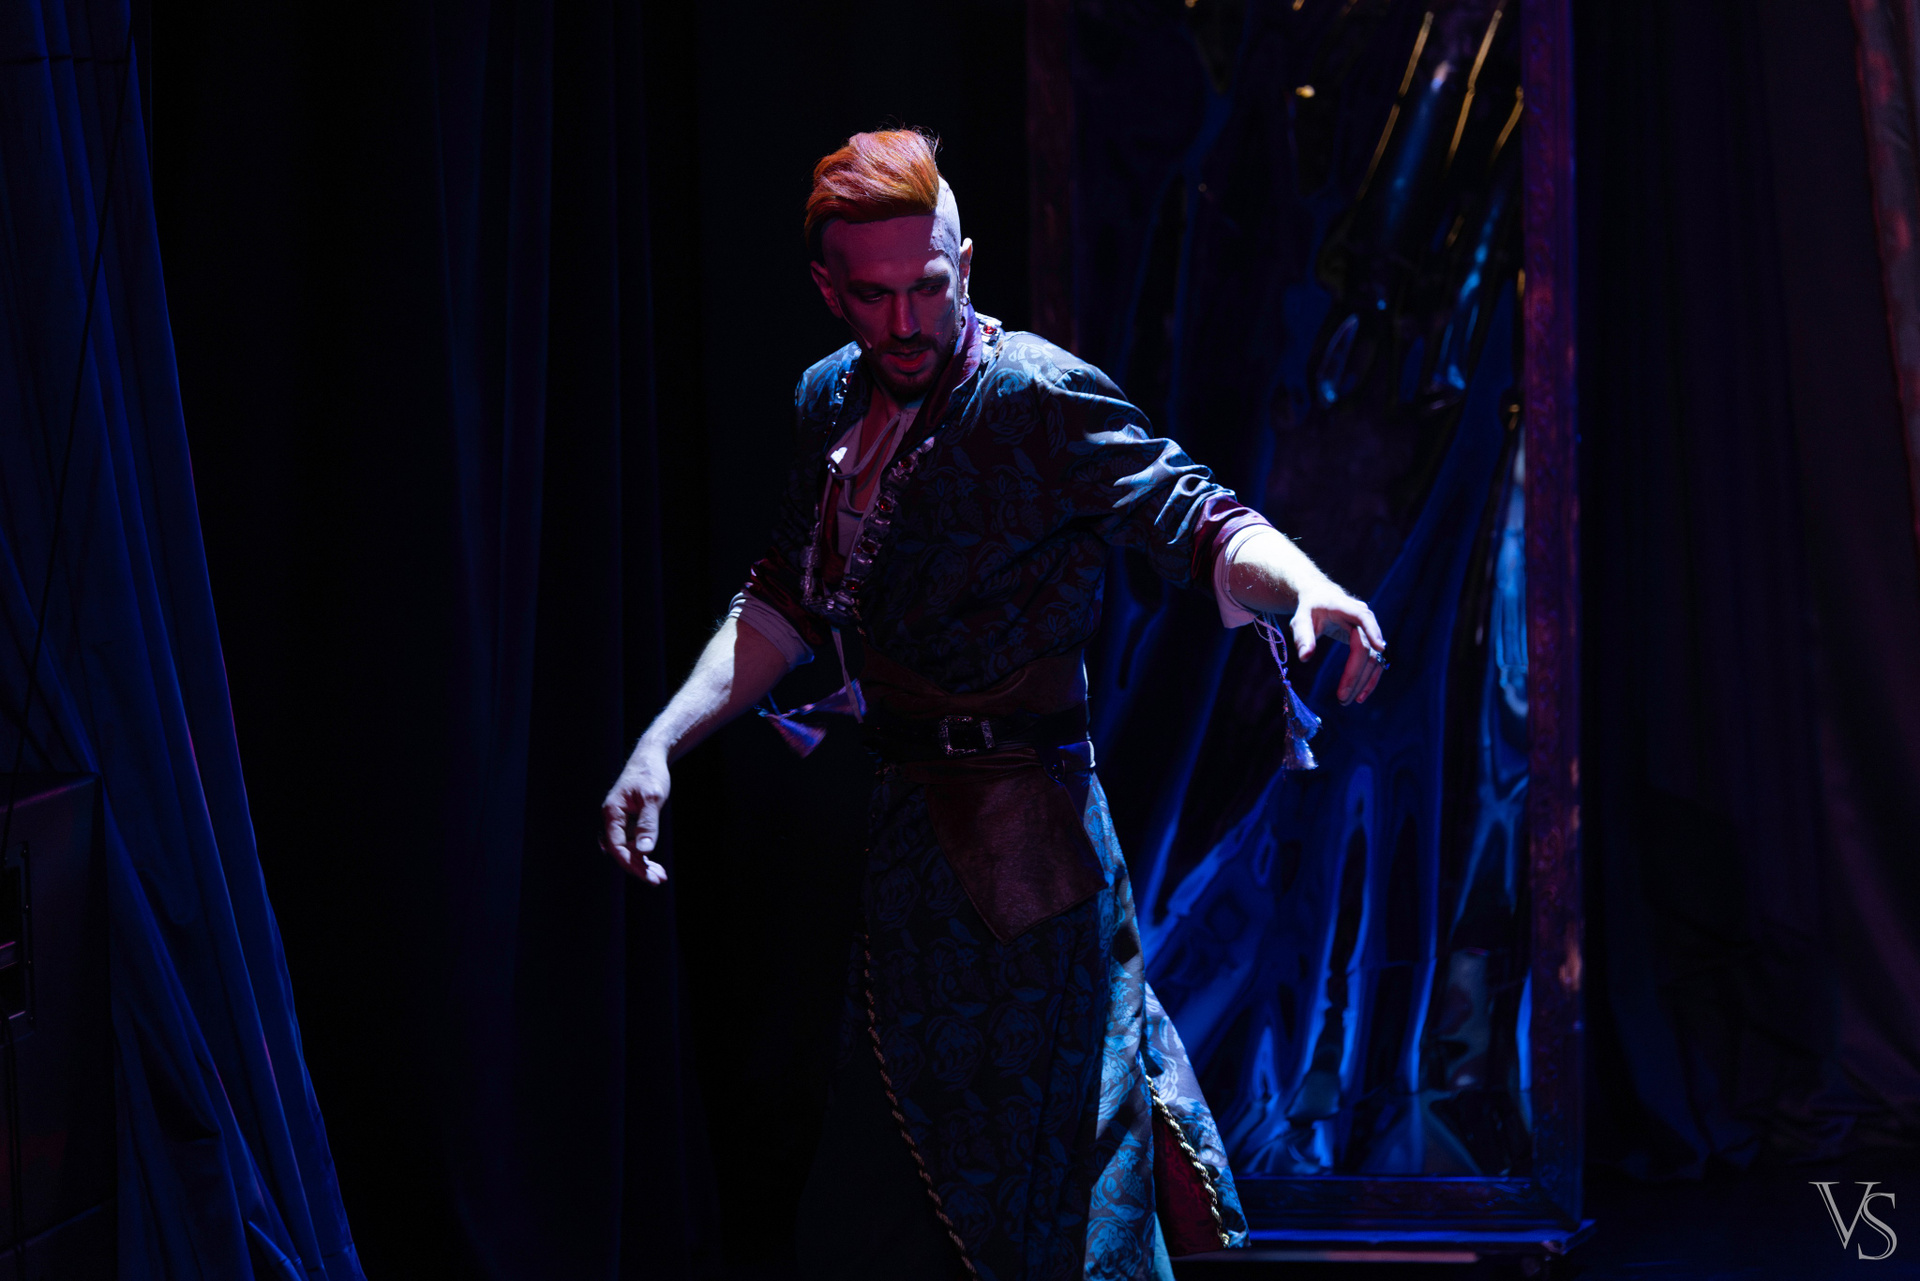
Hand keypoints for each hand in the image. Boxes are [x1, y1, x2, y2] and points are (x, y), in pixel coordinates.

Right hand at [601, 745, 669, 883]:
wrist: (651, 757)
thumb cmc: (650, 774)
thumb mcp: (653, 798)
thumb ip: (648, 824)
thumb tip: (643, 851)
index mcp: (612, 812)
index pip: (617, 847)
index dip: (632, 864)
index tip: (649, 876)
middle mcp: (611, 818)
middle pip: (621, 851)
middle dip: (638, 868)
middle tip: (658, 880)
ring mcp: (618, 821)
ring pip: (626, 849)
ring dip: (642, 863)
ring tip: (660, 876)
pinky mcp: (627, 821)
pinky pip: (631, 842)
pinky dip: (643, 853)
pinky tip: (654, 864)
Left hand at [1289, 584, 1387, 705]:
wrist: (1320, 598)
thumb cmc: (1309, 609)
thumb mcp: (1301, 620)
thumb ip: (1303, 637)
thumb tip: (1305, 658)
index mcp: (1346, 607)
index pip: (1363, 618)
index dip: (1373, 632)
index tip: (1379, 648)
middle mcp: (1363, 618)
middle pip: (1366, 648)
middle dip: (1356, 674)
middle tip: (1342, 699)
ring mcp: (1369, 630)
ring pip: (1374, 658)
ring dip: (1365, 680)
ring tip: (1350, 700)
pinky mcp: (1369, 641)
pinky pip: (1374, 662)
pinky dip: (1369, 678)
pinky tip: (1360, 694)